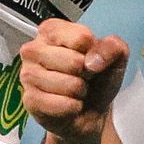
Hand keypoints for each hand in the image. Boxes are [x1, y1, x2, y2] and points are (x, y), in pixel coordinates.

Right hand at [20, 19, 126, 142]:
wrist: (90, 112)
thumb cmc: (97, 79)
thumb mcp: (115, 57)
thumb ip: (112, 47)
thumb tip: (92, 61)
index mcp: (52, 30)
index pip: (81, 38)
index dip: (93, 53)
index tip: (89, 59)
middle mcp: (34, 49)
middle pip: (73, 62)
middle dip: (86, 74)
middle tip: (82, 77)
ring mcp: (28, 74)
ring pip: (67, 84)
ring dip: (79, 92)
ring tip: (75, 90)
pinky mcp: (29, 99)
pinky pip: (59, 104)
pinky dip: (72, 107)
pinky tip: (68, 104)